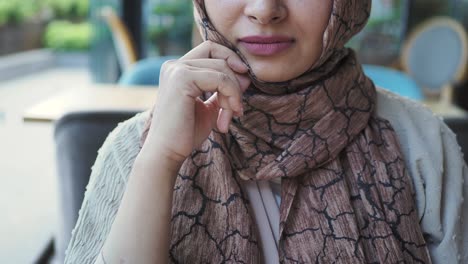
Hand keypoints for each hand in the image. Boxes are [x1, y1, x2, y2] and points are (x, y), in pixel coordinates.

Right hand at [142, 41, 250, 166]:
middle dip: (236, 82)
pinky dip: (231, 96)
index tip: (243, 85)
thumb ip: (222, 90)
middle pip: (220, 57)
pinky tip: (229, 115)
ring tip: (231, 116)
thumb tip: (245, 76)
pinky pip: (220, 79)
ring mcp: (177, 70)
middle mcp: (174, 65)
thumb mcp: (209, 107)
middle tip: (237, 107)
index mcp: (177, 69)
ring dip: (234, 94)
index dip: (231, 61)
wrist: (168, 152)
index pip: (211, 49)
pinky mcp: (182, 78)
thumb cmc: (186, 133)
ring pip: (223, 69)